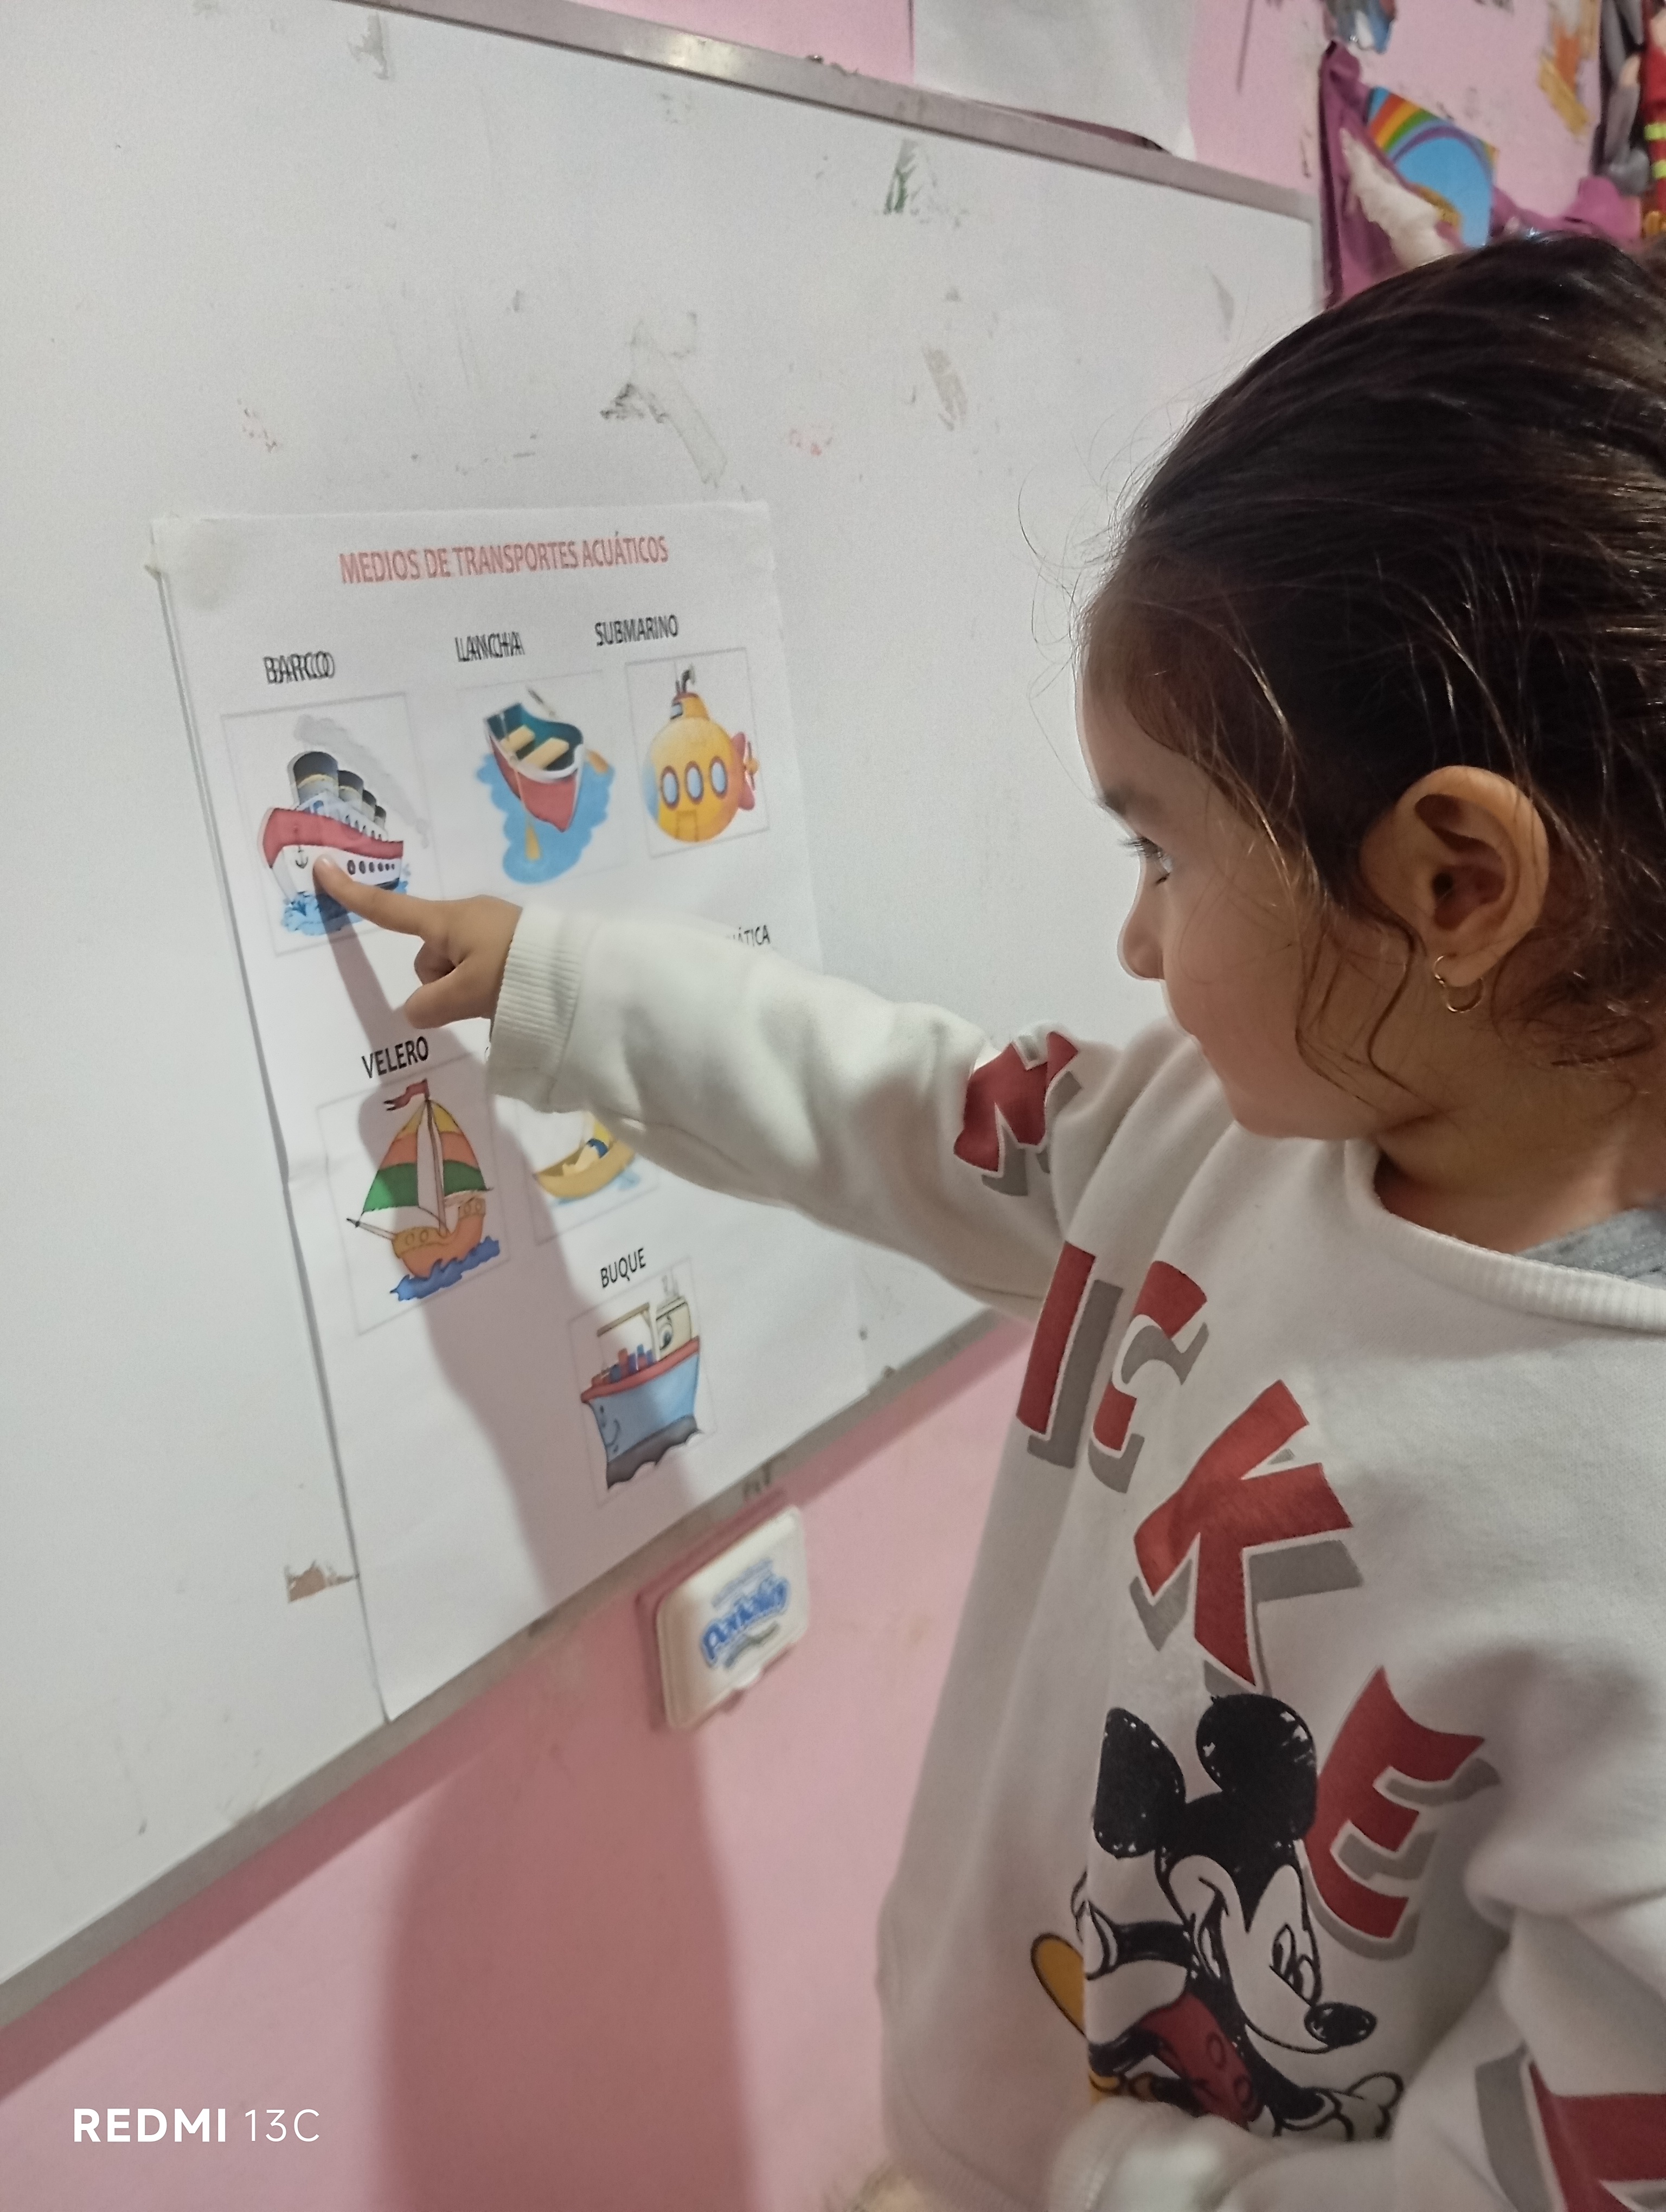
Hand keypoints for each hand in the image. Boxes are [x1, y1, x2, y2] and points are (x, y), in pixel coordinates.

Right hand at [312, 860, 520, 1026]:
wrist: (581, 975)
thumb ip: (429, 1005)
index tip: (325, 868)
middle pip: (429, 959)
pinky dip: (489, 990)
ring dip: (468, 992)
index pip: (390, 910)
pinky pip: (483, 973)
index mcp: (449, 920)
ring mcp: (493, 931)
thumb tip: (417, 1009)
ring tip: (503, 1000)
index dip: (354, 895)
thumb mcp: (465, 994)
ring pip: (456, 972)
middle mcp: (467, 918)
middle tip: (476, 999)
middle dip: (442, 984)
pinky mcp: (515, 946)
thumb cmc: (516, 974)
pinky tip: (514, 1000)